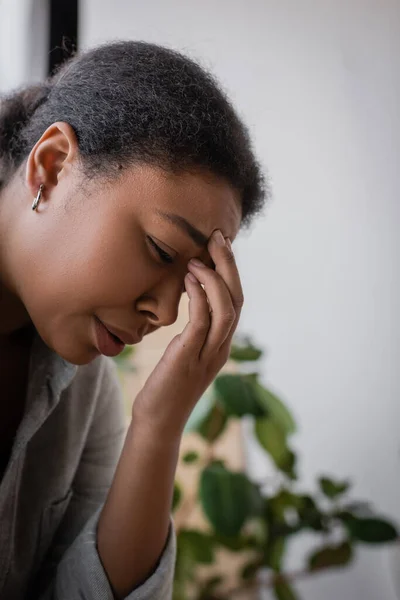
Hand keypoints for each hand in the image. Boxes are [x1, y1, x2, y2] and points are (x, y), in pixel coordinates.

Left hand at [132, 229, 243, 438]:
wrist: (158, 421)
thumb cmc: (166, 385)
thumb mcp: (183, 353)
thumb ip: (194, 331)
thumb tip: (193, 304)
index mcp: (221, 344)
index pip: (236, 301)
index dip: (231, 271)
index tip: (219, 245)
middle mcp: (221, 348)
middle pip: (238, 299)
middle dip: (229, 266)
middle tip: (217, 237)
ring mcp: (209, 354)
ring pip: (227, 309)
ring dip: (216, 278)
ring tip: (200, 255)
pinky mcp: (190, 357)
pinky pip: (202, 321)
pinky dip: (200, 296)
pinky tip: (189, 278)